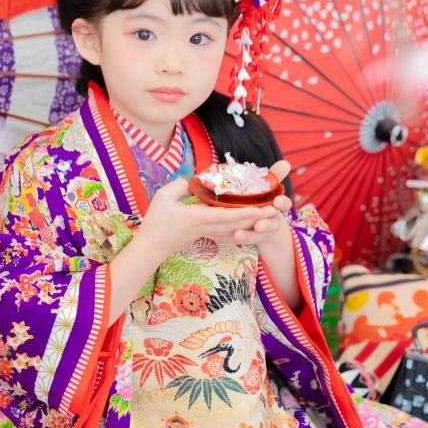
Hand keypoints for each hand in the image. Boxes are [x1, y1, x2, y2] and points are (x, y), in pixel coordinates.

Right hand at [135, 177, 259, 260]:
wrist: (151, 247)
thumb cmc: (155, 223)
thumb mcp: (162, 197)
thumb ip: (179, 185)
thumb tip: (193, 179)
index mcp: (198, 218)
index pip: (227, 216)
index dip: (247, 212)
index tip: (263, 208)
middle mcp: (207, 227)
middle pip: (237, 224)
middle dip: (257, 218)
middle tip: (276, 210)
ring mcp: (207, 234)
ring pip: (235, 230)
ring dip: (252, 224)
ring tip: (268, 218)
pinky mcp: (205, 236)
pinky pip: (227, 234)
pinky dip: (240, 231)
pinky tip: (249, 229)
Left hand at [232, 159, 292, 245]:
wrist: (266, 227)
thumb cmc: (265, 201)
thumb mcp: (269, 189)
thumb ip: (275, 176)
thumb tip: (286, 162)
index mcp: (277, 205)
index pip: (284, 203)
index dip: (282, 203)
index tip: (277, 201)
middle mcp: (272, 218)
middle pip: (273, 221)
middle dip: (266, 223)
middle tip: (259, 224)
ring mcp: (264, 230)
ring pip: (259, 232)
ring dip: (250, 234)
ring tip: (238, 234)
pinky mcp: (254, 237)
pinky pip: (248, 239)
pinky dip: (242, 237)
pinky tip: (232, 236)